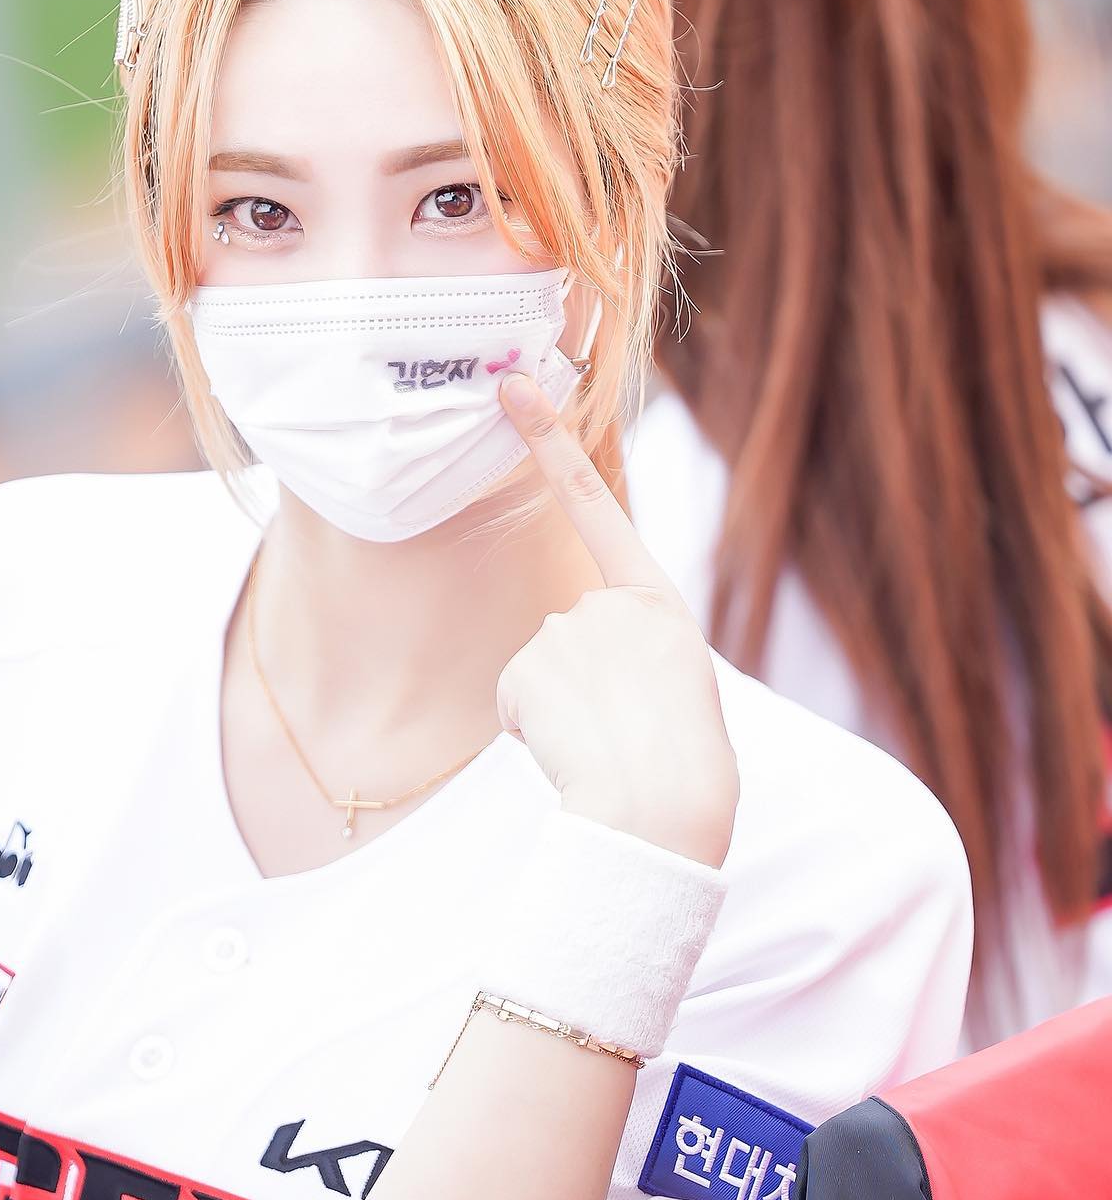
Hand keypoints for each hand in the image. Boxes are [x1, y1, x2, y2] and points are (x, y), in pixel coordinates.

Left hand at [495, 374, 738, 867]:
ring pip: (538, 671)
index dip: (551, 441)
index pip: (595, 505)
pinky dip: (534, 733)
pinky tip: (570, 751)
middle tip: (621, 729)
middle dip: (576, 683)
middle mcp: (609, 602)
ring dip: (558, 712)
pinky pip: (515, 704)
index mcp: (658, 604)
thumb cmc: (684, 770)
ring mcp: (566, 629)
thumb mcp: (677, 687)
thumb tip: (577, 654)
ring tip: (603, 745)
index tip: (515, 385)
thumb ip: (633, 652)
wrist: (664, 813)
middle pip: (565, 633)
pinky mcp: (528, 666)